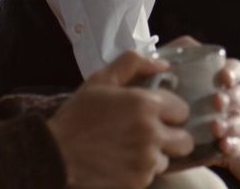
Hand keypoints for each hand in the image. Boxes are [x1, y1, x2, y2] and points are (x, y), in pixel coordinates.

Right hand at [48, 50, 193, 188]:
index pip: (182, 110)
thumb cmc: (77, 116)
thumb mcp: (101, 80)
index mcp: (146, 105)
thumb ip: (133, 63)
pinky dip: (141, 171)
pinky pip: (151, 175)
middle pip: (185, 140)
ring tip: (132, 148)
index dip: (170, 111)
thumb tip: (163, 63)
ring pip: (169, 159)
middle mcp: (151, 133)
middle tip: (152, 134)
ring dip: (156, 154)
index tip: (156, 113)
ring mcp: (146, 161)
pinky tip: (122, 162)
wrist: (54, 155)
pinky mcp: (138, 182)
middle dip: (172, 136)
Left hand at [158, 37, 239, 169]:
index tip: (223, 79)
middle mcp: (223, 99)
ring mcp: (224, 123)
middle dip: (234, 97)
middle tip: (217, 103)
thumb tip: (166, 61)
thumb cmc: (145, 98)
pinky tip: (221, 145)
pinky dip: (233, 145)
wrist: (136, 133)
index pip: (235, 69)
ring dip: (234, 123)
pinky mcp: (219, 146)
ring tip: (215, 128)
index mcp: (213, 78)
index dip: (234, 72)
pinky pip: (237, 146)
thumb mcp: (149, 72)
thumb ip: (158, 58)